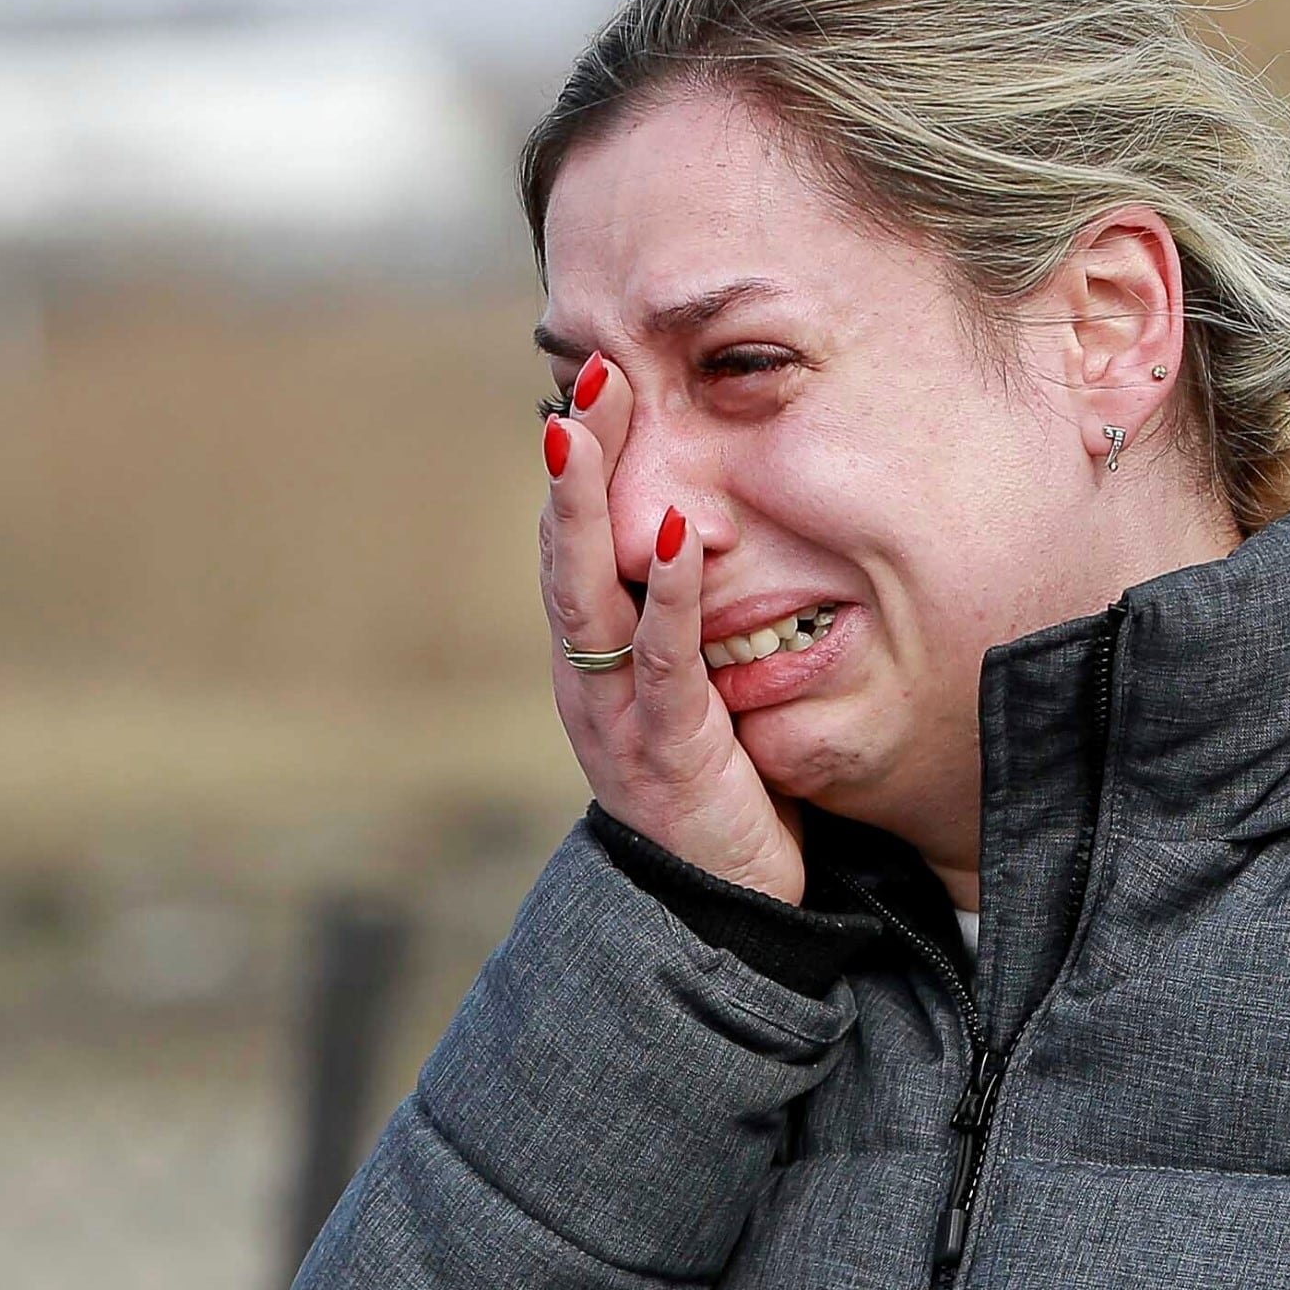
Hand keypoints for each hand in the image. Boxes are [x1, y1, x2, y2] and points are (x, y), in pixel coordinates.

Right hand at [542, 359, 805, 901]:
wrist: (726, 917)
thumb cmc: (718, 793)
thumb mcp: (694, 697)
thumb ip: (683, 627)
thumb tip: (700, 535)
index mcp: (593, 661)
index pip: (574, 543)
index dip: (580, 463)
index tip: (593, 377)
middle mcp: (588, 680)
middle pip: (564, 551)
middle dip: (572, 460)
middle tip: (583, 371)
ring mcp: (617, 715)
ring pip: (587, 594)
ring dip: (585, 505)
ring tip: (586, 426)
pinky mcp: (667, 751)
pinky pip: (661, 660)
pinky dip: (667, 592)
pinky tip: (677, 533)